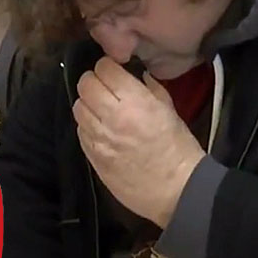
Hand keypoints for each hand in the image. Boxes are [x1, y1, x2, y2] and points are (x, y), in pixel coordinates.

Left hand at [73, 57, 205, 226]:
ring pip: (78, 108)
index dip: (108, 67)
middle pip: (85, 85)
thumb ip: (149, 88)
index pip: (104, 70)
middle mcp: (111, 117)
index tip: (114, 71)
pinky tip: (100, 129)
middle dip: (93, 81)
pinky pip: (80, 131)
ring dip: (88, 104)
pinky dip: (87, 125)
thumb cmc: (178, 148)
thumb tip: (134, 75)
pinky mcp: (92, 157)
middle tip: (104, 87)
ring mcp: (98, 139)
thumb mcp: (169, 109)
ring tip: (101, 108)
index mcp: (134, 102)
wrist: (176, 190)